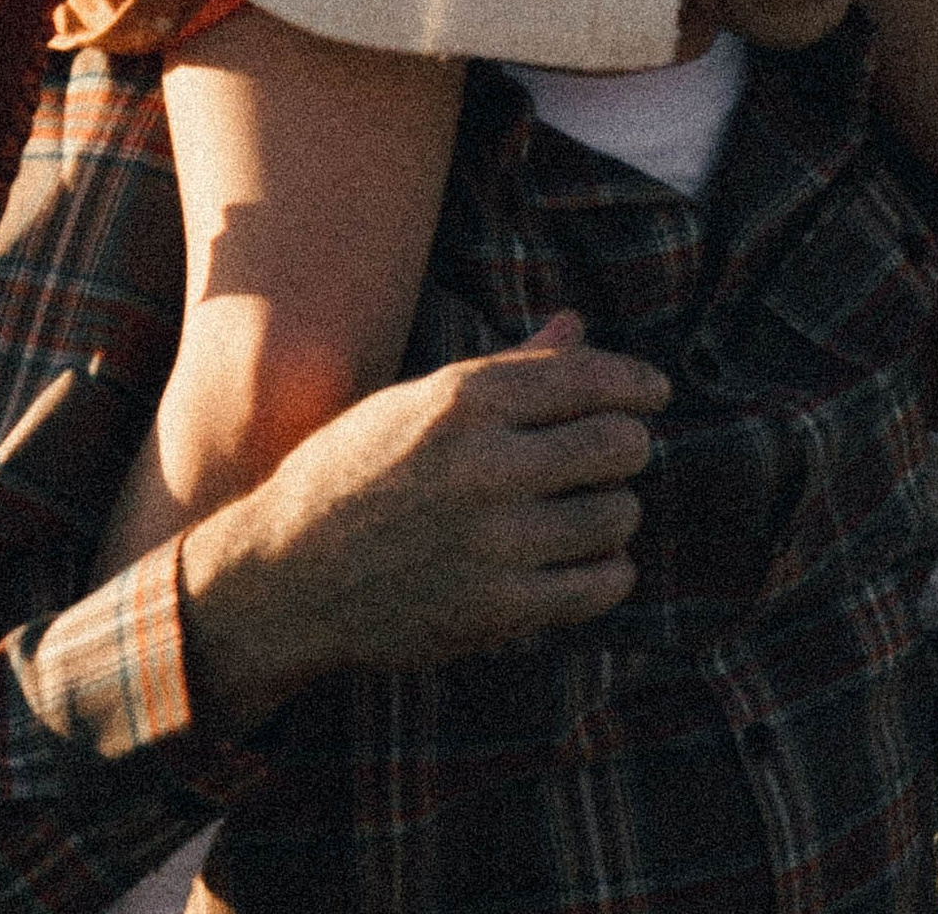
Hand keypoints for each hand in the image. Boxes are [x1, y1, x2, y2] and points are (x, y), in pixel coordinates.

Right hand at [178, 312, 667, 727]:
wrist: (283, 578)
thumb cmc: (352, 475)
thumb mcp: (418, 404)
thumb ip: (508, 368)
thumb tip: (576, 324)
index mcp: (464, 401)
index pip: (589, 378)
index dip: (636, 383)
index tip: (654, 393)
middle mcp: (483, 466)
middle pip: (617, 444)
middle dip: (630, 445)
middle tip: (619, 453)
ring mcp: (491, 544)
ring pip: (615, 515)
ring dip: (616, 509)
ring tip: (594, 509)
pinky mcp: (494, 612)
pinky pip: (597, 586)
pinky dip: (608, 572)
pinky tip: (591, 562)